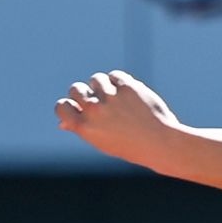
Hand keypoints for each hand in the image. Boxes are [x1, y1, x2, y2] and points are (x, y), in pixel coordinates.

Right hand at [54, 70, 179, 162]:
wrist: (160, 143)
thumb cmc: (130, 146)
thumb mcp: (102, 142)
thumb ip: (83, 129)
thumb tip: (64, 122)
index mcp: (84, 127)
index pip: (62, 106)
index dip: (68, 105)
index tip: (77, 108)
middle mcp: (94, 110)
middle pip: (76, 89)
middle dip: (84, 93)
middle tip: (98, 101)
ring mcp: (110, 97)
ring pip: (96, 79)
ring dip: (103, 86)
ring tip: (116, 99)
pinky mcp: (127, 86)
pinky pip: (114, 76)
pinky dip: (119, 82)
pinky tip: (128, 94)